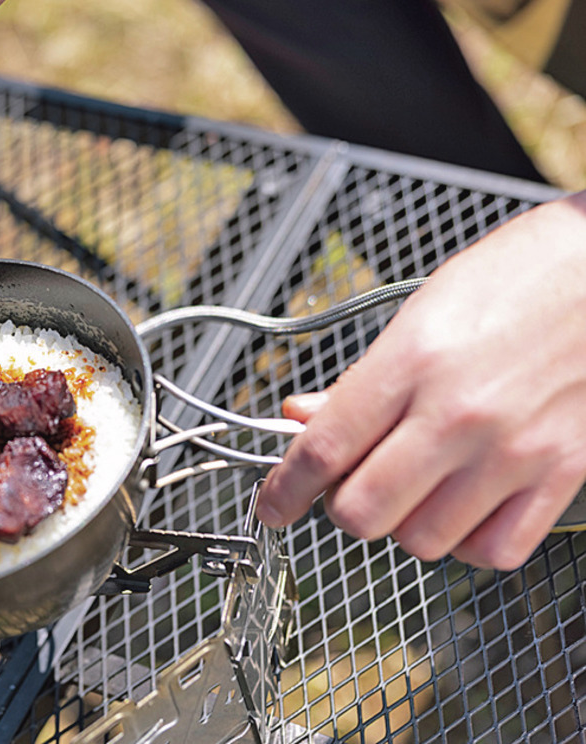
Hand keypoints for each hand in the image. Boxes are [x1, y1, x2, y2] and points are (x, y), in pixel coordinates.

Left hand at [256, 191, 585, 570]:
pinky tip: (465, 510)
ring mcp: (513, 450)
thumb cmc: (522, 276)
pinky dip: (469, 543)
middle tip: (349, 486)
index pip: (323, 449)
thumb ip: (360, 378)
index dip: (283, 489)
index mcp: (412, 362)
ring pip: (422, 540)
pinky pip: (496, 550)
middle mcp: (458, 414)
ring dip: (404, 524)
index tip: (270, 505)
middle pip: (363, 511)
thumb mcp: (421, 310)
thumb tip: (300, 416)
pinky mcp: (564, 472)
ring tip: (414, 490)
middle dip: (342, 506)